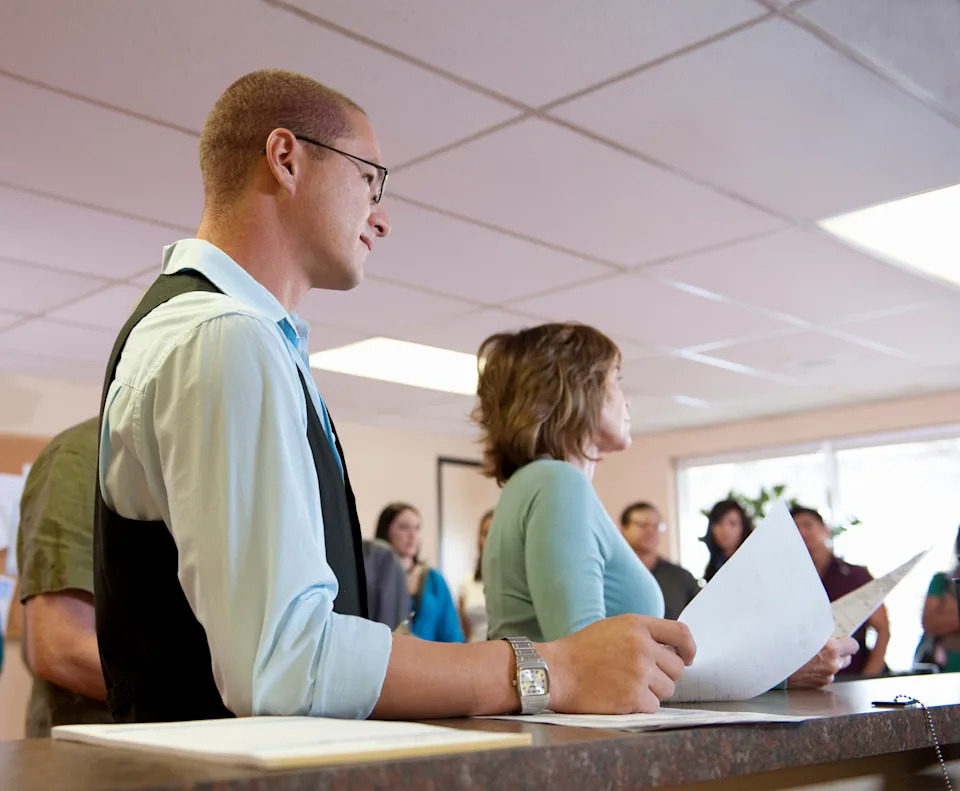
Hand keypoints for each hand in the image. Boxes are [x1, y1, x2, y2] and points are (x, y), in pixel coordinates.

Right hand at [541, 615, 695, 714]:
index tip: (687, 657)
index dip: (689, 648)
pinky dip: (639, 707)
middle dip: (663, 675)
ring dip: (651, 692)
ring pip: (667, 689)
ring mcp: (638, 673)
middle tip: (641, 677)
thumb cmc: (581, 651)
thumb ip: (642, 635)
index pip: (681, 633)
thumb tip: (674, 651)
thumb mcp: (613, 628)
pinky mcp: (633, 697)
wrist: (556, 671)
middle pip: (677, 668)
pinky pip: (653, 707)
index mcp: (636, 625)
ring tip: (625, 686)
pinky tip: (619, 698)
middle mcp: (641, 646)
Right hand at [787, 636, 857, 688]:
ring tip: (811, 658)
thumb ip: (821, 633)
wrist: (772, 664)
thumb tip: (828, 632)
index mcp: (831, 649)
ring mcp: (826, 677)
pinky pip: (824, 676)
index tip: (841, 641)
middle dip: (838, 654)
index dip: (846, 642)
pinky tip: (806, 667)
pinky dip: (819, 672)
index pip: (853, 645)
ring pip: (834, 668)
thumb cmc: (786, 646)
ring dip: (827, 663)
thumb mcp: (806, 632)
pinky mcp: (819, 685)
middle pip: (846, 659)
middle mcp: (832, 665)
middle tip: (825, 648)